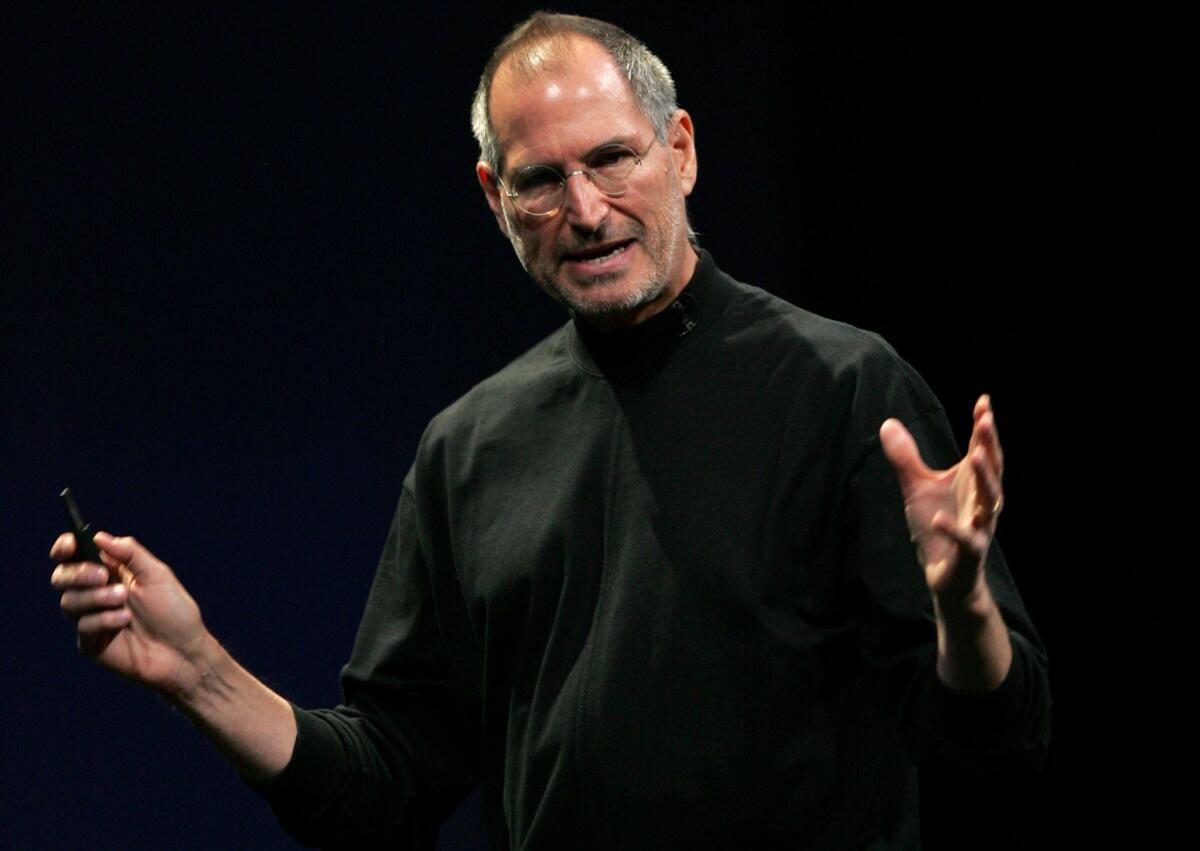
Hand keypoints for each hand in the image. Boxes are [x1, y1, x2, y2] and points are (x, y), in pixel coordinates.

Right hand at [50, 531, 210, 694]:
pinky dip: (104, 620)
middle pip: (62, 577)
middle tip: (102, 577)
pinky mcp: (91, 642)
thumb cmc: (174, 611)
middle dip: (78, 574)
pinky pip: (83, 626)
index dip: (65, 548)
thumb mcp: (157, 575)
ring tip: (124, 601)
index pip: (75, 555)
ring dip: (97, 598)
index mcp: (111, 572)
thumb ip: (130, 554)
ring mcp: (91, 618)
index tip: (70, 545)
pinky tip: (125, 621)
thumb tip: (98, 536)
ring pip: (69, 601)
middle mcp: (96, 593)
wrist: (183, 651)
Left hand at [879, 394, 1004, 608]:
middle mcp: (982, 501)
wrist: (946, 575)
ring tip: (976, 456)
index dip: (984, 427)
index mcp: (972, 483)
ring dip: (985, 479)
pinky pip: (966, 540)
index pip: (982, 449)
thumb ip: (906, 457)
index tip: (985, 402)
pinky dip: (952, 529)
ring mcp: (979, 526)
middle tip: (986, 420)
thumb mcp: (917, 487)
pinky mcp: (969, 551)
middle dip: (990, 445)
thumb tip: (887, 423)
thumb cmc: (936, 526)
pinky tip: (938, 519)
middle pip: (992, 470)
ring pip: (989, 501)